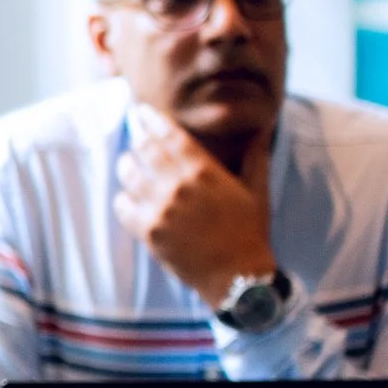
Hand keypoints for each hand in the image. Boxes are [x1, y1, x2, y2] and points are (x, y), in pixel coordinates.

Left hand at [112, 102, 276, 305]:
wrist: (237, 276)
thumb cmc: (250, 231)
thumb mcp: (257, 190)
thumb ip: (255, 155)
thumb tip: (264, 126)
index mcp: (205, 172)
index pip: (169, 135)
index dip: (151, 120)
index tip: (141, 112)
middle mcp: (179, 186)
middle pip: (144, 150)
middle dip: (139, 141)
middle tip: (137, 140)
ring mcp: (161, 209)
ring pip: (129, 175)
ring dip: (128, 166)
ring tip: (131, 166)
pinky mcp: (148, 232)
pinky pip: (123, 205)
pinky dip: (124, 198)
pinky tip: (130, 198)